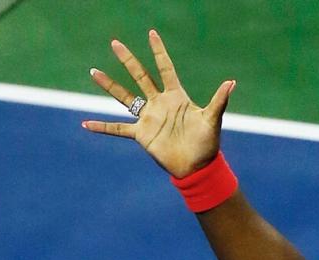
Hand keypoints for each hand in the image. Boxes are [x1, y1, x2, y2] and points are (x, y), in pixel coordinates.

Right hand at [83, 29, 234, 177]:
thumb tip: (231, 82)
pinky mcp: (141, 135)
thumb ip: (219, 100)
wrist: (197, 168)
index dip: (159, 51)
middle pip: (140, 76)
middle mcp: (159, 104)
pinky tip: (86, 124)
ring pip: (124, 97)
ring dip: (109, 85)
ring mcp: (148, 118)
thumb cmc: (207, 145)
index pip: (165, 68)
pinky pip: (118, 128)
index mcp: (176, 97)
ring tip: (94, 72)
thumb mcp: (212, 120)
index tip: (151, 33)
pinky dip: (102, 127)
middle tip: (115, 43)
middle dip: (128, 60)